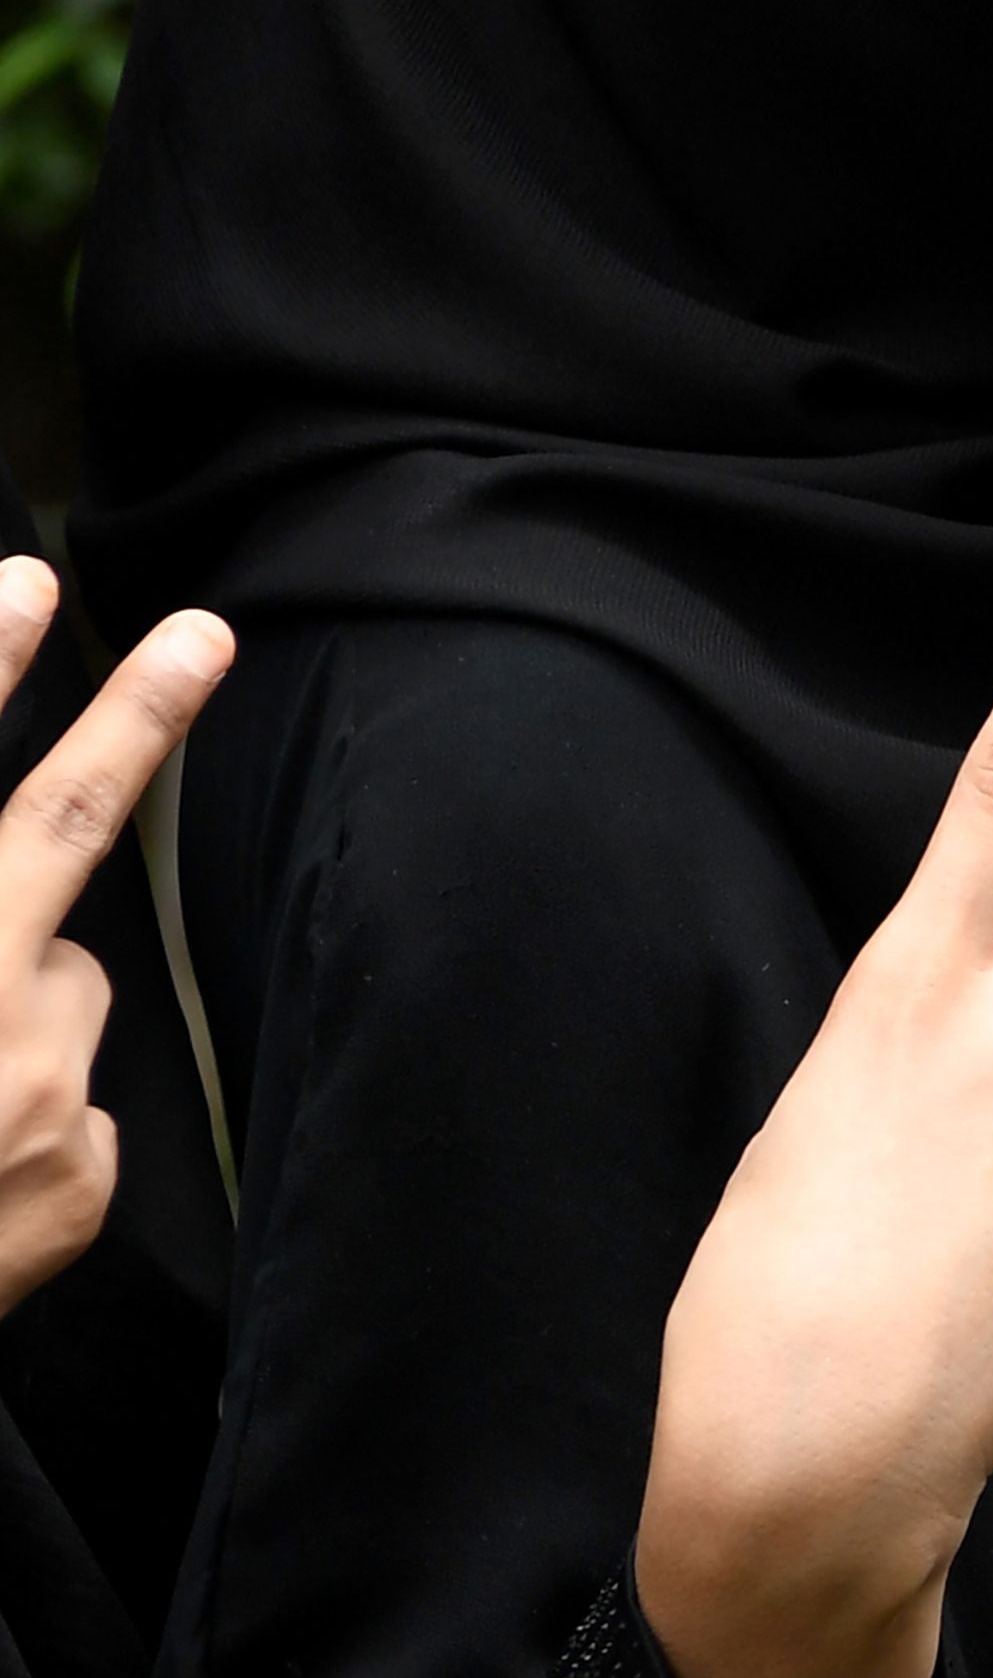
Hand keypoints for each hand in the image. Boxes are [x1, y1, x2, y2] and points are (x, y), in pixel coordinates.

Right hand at [0, 559, 221, 1316]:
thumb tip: (47, 927)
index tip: (30, 582)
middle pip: (57, 831)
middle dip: (132, 719)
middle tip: (203, 632)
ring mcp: (26, 1090)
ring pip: (67, 994)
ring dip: (22, 1015)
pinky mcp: (77, 1177)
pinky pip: (79, 1110)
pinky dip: (35, 1125)